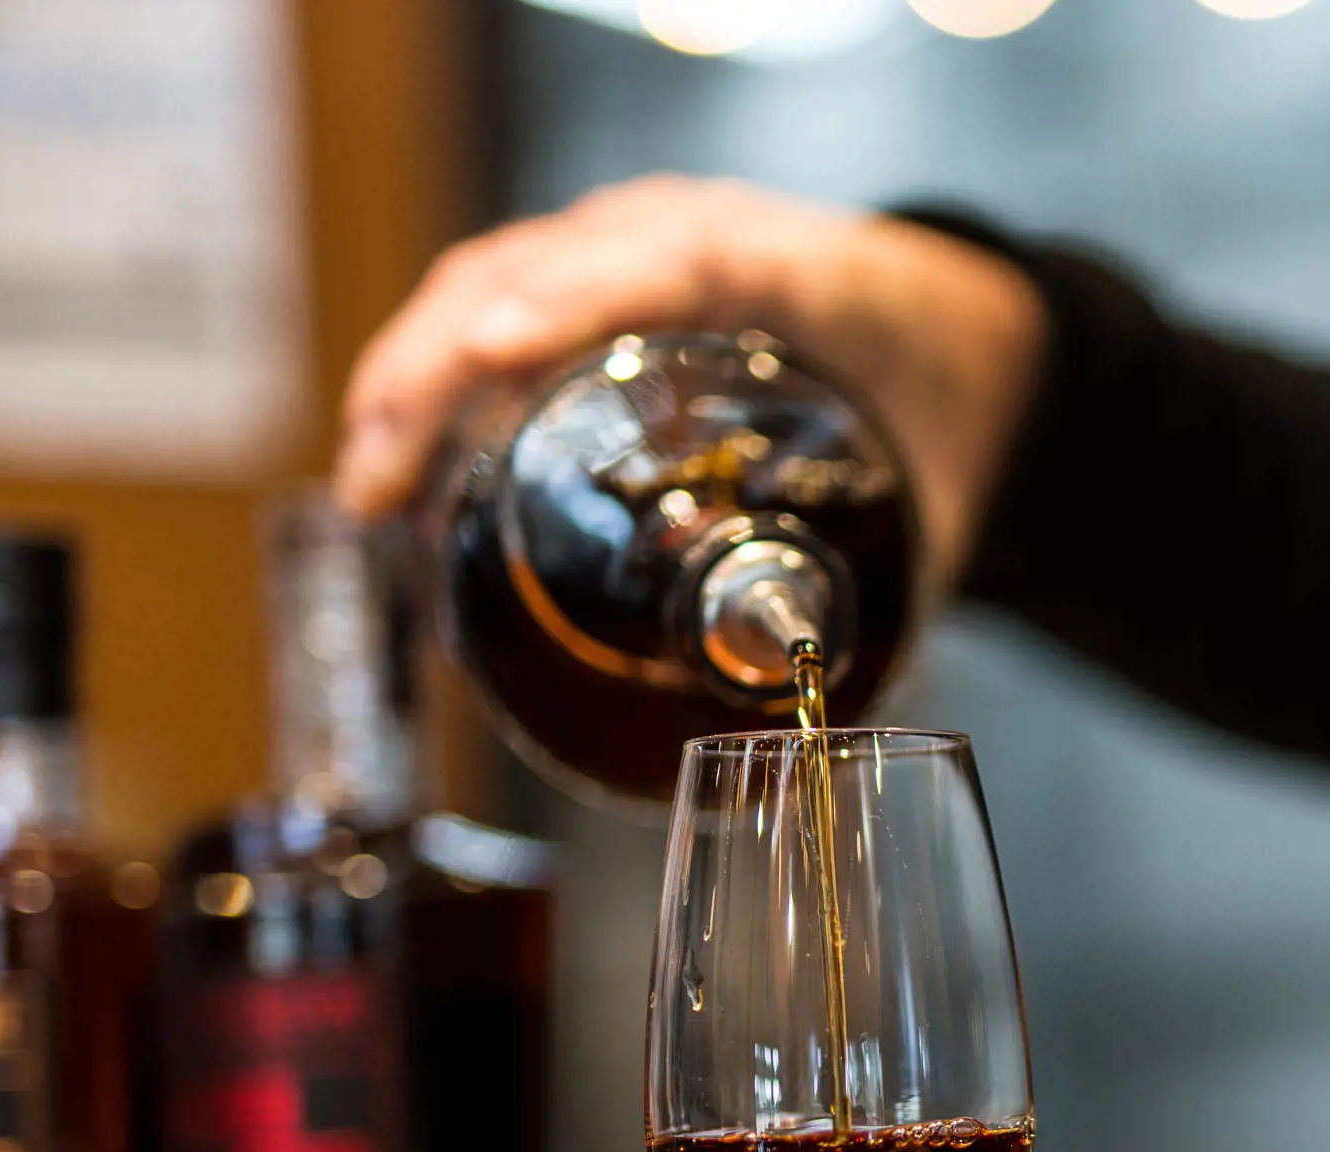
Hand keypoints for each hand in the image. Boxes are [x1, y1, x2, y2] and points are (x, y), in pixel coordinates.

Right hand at [333, 176, 1047, 593]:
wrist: (958, 333)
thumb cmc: (939, 408)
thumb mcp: (934, 492)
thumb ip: (885, 600)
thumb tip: (813, 734)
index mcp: (798, 274)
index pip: (686, 261)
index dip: (587, 296)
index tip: (499, 351)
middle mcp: (699, 239)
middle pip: (547, 265)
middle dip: (448, 363)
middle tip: (387, 478)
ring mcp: (639, 248)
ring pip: (500, 278)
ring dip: (419, 373)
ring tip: (371, 483)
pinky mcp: (601, 275)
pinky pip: (500, 301)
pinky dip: (438, 371)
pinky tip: (397, 453)